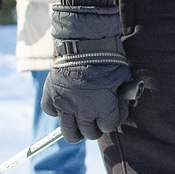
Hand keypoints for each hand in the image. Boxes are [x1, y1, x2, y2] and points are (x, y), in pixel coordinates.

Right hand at [42, 2, 137, 140]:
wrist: (84, 39)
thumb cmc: (108, 56)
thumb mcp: (123, 76)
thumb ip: (122, 94)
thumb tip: (122, 102)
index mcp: (103, 107)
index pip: (108, 126)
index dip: (114, 117)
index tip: (115, 107)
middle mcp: (83, 111)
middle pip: (89, 133)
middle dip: (96, 127)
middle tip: (97, 117)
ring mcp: (64, 104)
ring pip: (69, 132)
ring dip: (76, 130)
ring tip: (80, 123)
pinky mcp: (50, 94)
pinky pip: (51, 111)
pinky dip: (56, 110)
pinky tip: (65, 103)